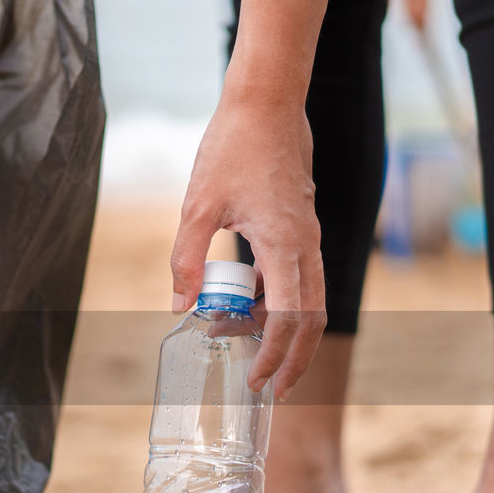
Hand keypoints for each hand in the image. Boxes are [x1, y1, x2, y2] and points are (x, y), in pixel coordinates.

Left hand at [170, 93, 326, 399]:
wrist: (267, 103)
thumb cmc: (233, 147)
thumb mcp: (197, 206)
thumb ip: (187, 258)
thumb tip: (179, 306)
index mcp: (284, 244)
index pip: (291, 318)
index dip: (276, 355)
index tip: (257, 380)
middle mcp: (304, 245)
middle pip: (313, 319)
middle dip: (295, 359)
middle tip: (270, 389)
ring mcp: (306, 235)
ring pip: (310, 300)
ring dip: (288, 333)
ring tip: (254, 356)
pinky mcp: (301, 226)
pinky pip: (299, 277)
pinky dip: (281, 302)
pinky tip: (248, 310)